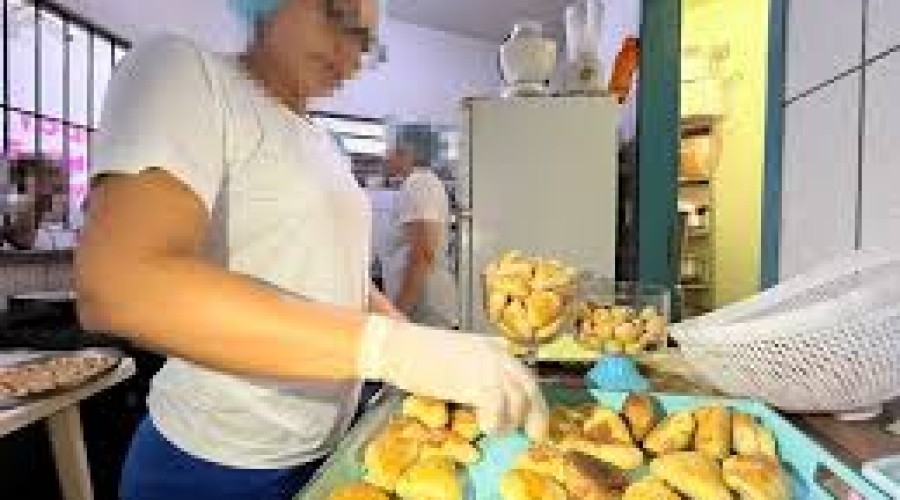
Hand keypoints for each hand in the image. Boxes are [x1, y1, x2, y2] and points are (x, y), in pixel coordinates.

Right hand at [358, 316, 547, 439]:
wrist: (398, 346)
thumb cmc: (417, 354)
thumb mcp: (456, 358)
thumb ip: (475, 372)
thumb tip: (489, 401)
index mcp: (493, 347)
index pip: (522, 374)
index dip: (532, 398)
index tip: (534, 418)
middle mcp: (496, 353)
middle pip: (528, 385)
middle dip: (535, 413)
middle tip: (534, 436)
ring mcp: (489, 366)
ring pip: (517, 398)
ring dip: (511, 421)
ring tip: (496, 432)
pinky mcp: (476, 381)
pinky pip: (499, 406)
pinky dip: (496, 422)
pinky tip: (486, 428)